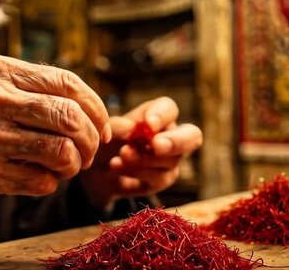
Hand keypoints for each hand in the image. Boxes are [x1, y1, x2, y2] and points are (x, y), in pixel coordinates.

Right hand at [0, 54, 110, 210]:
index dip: (97, 108)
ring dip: (73, 164)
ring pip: (61, 151)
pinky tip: (37, 176)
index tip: (103, 126)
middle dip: (91, 140)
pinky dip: (49, 182)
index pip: (68, 83)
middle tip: (88, 152)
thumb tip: (90, 110)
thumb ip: (32, 90)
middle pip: (70, 118)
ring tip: (66, 166)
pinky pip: (40, 180)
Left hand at [79, 97, 201, 209]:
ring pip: (172, 161)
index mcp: (158, 115)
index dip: (162, 115)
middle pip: (192, 136)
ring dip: (145, 159)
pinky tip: (116, 166)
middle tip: (156, 145)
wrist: (96, 170)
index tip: (148, 124)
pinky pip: (158, 179)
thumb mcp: (105, 131)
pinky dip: (137, 172)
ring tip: (122, 155)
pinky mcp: (162, 180)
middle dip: (176, 141)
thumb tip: (132, 127)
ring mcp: (170, 160)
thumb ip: (118, 126)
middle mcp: (171, 135)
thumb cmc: (105, 141)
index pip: (169, 109)